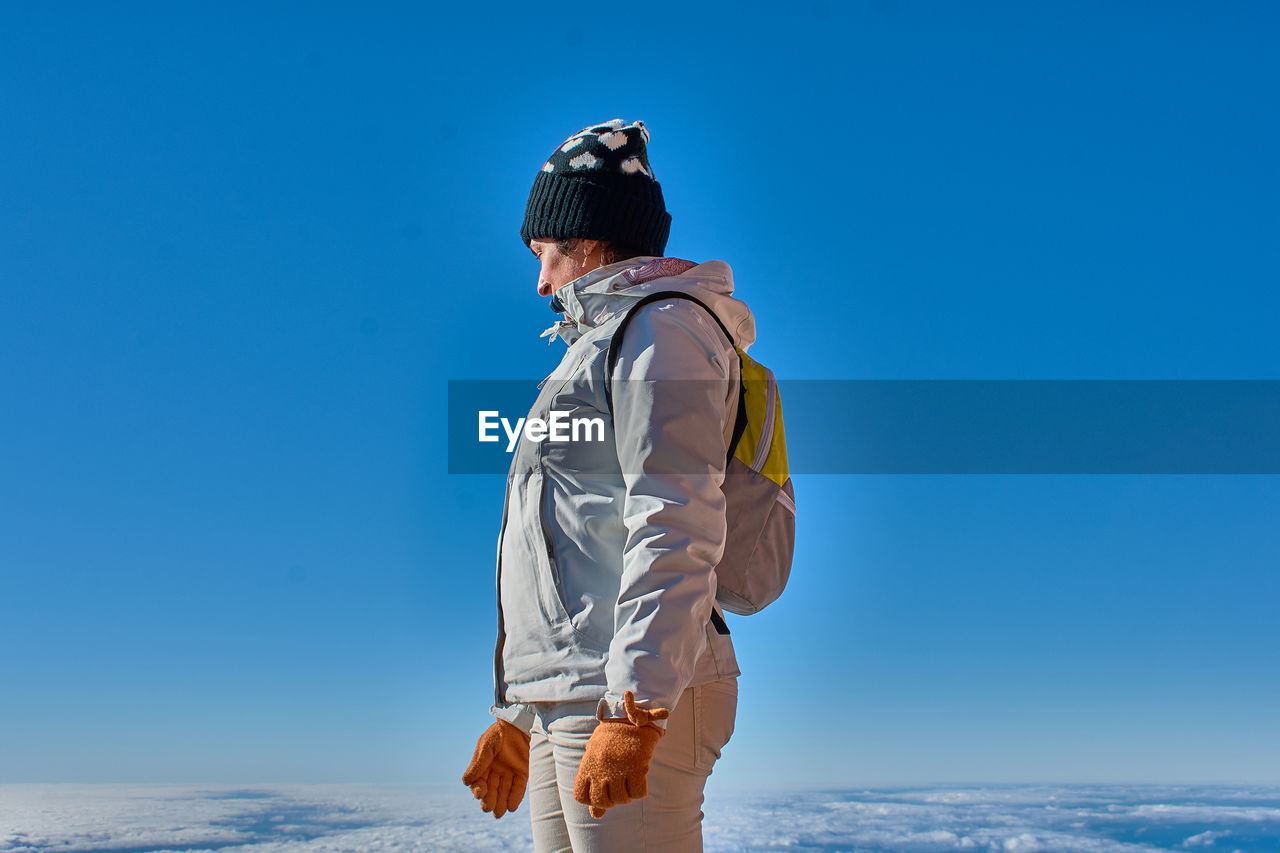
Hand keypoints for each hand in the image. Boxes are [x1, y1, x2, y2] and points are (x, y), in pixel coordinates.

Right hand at [462, 720, 529, 818]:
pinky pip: (518, 788)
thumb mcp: (486, 746)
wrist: (520, 724)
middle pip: (491, 790)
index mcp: (485, 765)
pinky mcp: (523, 772)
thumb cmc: (499, 733)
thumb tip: (465, 782)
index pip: (479, 782)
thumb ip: (478, 764)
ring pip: (504, 791)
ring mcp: (510, 772)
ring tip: (498, 813)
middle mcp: (496, 771)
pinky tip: (511, 807)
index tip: (480, 793)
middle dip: (489, 800)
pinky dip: (515, 798)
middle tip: (488, 808)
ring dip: (501, 803)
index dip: (478, 790)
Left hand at [573, 691, 669, 817]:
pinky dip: (640, 790)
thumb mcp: (595, 759)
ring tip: (629, 780)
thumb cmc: (610, 739)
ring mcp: (618, 768)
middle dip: (612, 800)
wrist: (629, 717)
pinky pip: (638, 793)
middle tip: (618, 787)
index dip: (591, 799)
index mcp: (587, 765)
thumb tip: (595, 815)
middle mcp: (600, 769)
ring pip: (622, 800)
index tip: (601, 790)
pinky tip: (639, 777)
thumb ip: (593, 786)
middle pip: (603, 802)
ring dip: (627, 795)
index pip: (580, 796)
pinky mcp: (636, 766)